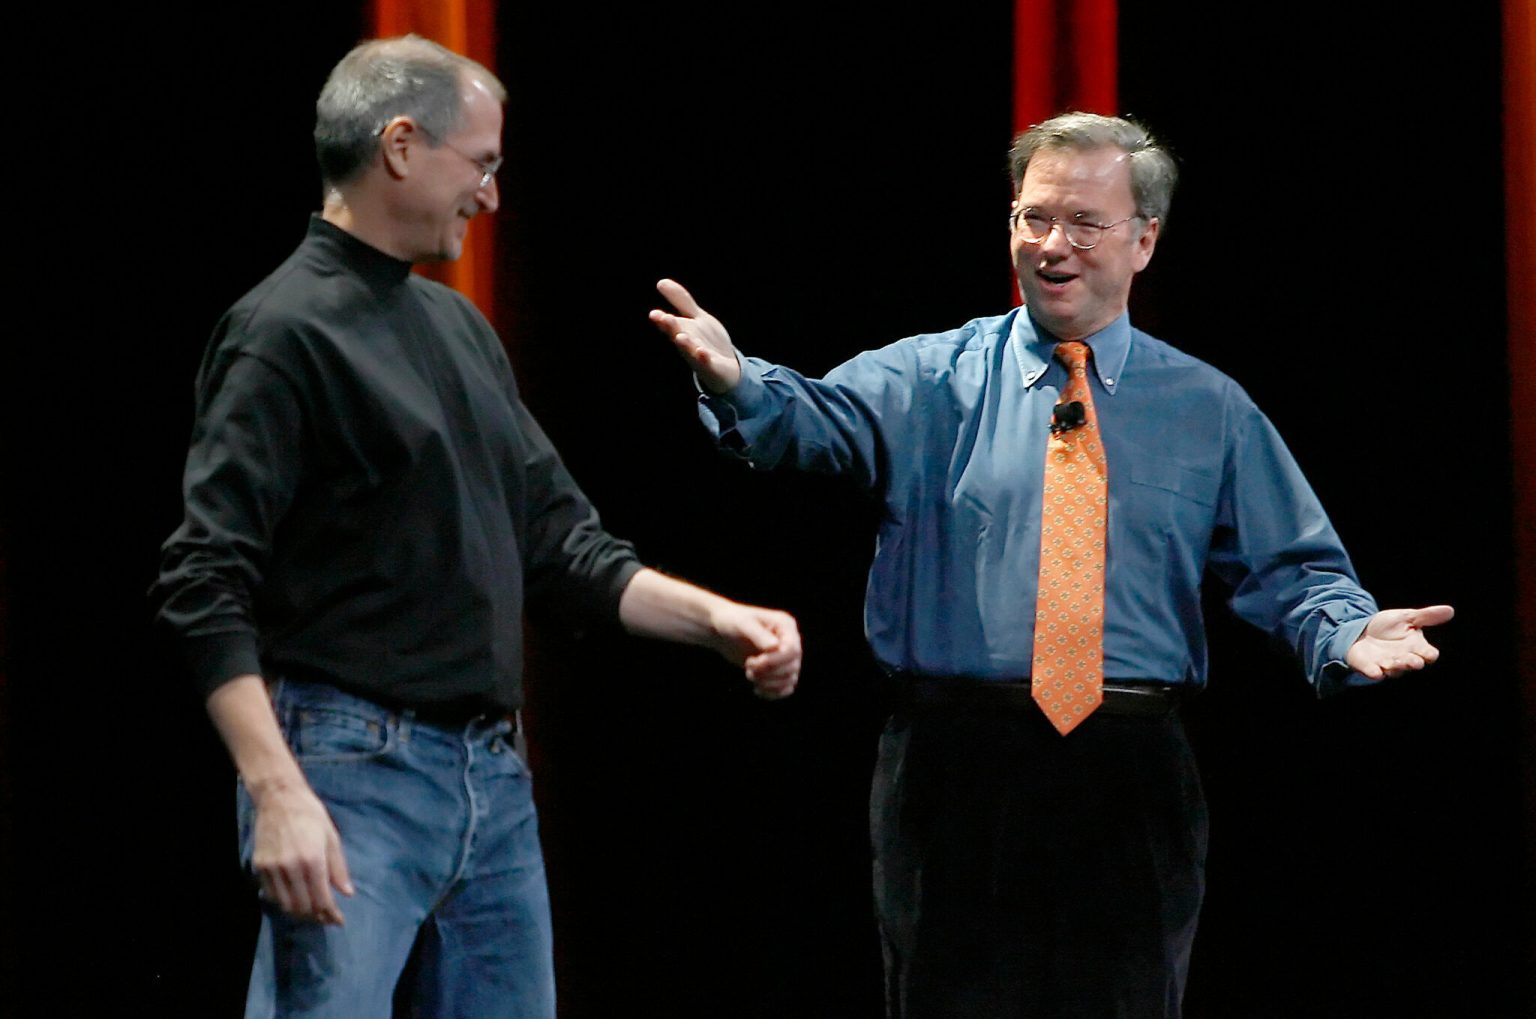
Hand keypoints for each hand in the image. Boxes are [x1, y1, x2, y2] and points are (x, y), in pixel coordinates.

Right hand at [248, 778, 353, 924]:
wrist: (279, 799)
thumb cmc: (311, 815)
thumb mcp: (332, 838)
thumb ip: (338, 868)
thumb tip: (347, 893)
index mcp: (313, 860)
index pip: (322, 899)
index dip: (331, 914)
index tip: (338, 921)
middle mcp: (291, 868)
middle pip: (304, 906)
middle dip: (317, 916)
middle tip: (326, 918)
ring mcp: (272, 869)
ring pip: (286, 905)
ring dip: (300, 913)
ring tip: (312, 912)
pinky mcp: (259, 867)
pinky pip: (271, 895)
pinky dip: (283, 902)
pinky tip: (294, 899)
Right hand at [649, 278, 741, 393]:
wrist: (727, 368)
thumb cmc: (707, 341)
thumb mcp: (696, 317)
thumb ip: (680, 300)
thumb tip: (660, 282)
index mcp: (682, 331)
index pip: (670, 324)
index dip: (662, 320)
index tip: (654, 314)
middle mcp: (687, 345)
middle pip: (677, 335)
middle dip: (671, 327)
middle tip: (664, 318)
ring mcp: (699, 357)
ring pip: (689, 351)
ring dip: (685, 344)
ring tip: (680, 336)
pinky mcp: (712, 367)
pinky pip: (706, 363)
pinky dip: (703, 358)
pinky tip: (701, 351)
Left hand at [708, 602, 802, 698]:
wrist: (722, 631)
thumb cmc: (732, 621)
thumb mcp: (743, 624)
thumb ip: (758, 634)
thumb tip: (775, 647)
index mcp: (786, 626)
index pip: (792, 650)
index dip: (775, 661)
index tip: (753, 661)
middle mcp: (791, 641)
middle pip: (792, 667)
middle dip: (769, 672)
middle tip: (748, 667)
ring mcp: (786, 657)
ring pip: (790, 680)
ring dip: (769, 683)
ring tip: (749, 674)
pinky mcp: (779, 670)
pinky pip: (785, 688)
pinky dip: (773, 693)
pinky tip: (757, 689)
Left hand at [1345, 604, 1453, 679]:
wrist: (1362, 631)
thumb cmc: (1389, 627)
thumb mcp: (1407, 617)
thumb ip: (1426, 616)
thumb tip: (1450, 610)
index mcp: (1416, 647)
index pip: (1428, 654)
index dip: (1429, 654)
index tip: (1430, 654)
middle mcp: (1404, 658)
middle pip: (1413, 664)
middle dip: (1413, 663)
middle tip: (1414, 661)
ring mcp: (1386, 664)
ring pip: (1394, 670)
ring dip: (1394, 667)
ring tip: (1391, 662)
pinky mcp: (1369, 667)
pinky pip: (1373, 672)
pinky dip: (1374, 672)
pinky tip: (1375, 672)